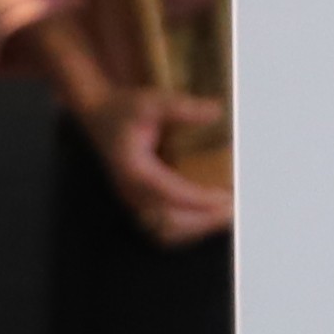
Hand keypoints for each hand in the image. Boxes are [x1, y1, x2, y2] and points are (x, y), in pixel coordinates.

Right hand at [85, 82, 234, 245]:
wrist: (99, 117)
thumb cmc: (124, 109)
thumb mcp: (151, 101)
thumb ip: (181, 107)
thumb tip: (217, 111)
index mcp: (133, 170)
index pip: (169, 193)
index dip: (199, 199)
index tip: (226, 197)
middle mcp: (131, 192)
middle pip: (169, 223)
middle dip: (203, 220)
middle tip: (234, 210)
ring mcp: (134, 201)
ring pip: (166, 232)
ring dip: (197, 229)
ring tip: (225, 216)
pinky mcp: (140, 204)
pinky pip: (164, 229)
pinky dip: (187, 228)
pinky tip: (209, 217)